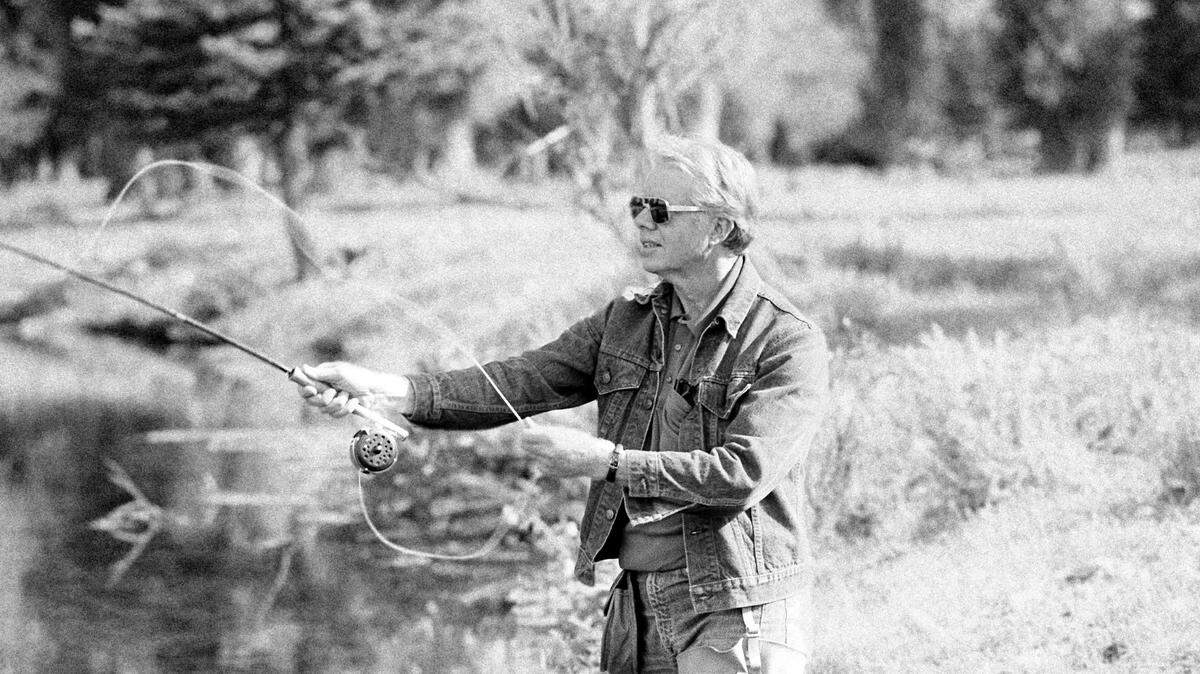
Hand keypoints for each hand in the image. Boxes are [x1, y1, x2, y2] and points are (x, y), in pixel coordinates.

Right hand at [293, 361, 412, 417]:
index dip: (305, 390)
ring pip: (324, 409)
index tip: (312, 390)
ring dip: (338, 402)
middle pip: (311, 401)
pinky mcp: (339, 409)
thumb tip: (303, 368)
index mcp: (322, 377)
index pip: (304, 385)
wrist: (376, 391)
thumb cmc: (359, 377)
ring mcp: (332, 400)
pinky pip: (335, 415)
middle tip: (334, 393)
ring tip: (348, 395)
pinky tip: (354, 402)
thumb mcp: (340, 373)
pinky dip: (346, 409)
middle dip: (325, 398)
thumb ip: (321, 373)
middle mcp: (324, 389)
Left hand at [518, 424, 612, 480]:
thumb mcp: (561, 431)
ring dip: (537, 452)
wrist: (593, 458)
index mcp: (550, 437)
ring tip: (551, 449)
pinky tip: (556, 459)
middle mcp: (547, 451)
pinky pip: (540, 465)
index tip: (529, 432)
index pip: (525, 435)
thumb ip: (542, 429)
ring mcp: (549, 463)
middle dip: (528, 442)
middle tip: (535, 439)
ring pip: (532, 456)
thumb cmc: (578, 440)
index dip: (525, 433)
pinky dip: (544, 461)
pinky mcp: (551, 472)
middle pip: (525, 446)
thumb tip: (526, 421)